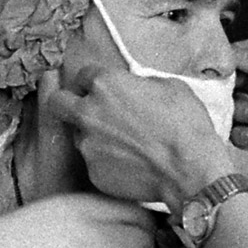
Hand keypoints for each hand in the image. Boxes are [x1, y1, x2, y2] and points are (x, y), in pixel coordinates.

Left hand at [45, 65, 239, 206]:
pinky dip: (107, 163)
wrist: (190, 169)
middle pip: (57, 102)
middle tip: (85, 110)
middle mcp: (88, 112)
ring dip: (93, 137)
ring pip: (78, 136)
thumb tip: (135, 87)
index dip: (93, 82)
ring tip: (123, 145)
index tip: (102, 90)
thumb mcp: (169, 87)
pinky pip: (94, 163)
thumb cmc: (185, 126)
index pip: (83, 75)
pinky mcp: (93, 172)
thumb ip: (141, 83)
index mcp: (106, 85)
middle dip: (66, 103)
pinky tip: (130, 165)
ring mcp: (88, 145)